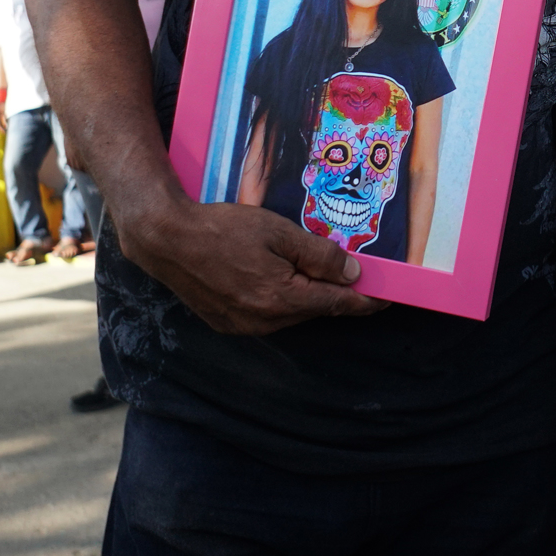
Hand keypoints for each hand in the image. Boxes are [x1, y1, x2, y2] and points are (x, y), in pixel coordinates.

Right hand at [119, 196, 387, 333]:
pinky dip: (283, 299)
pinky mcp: (227, 324)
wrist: (166, 239)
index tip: (389, 297)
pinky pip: (269, 315)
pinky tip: (280, 277)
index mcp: (281, 298)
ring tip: (314, 269)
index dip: (367, 301)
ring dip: (308, 295)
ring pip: (293, 313)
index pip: (338, 305)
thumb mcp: (278, 232)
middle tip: (355, 272)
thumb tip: (353, 274)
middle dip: (336, 293)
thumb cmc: (222, 228)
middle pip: (316, 309)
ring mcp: (244, 326)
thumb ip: (319, 255)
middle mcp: (264, 321)